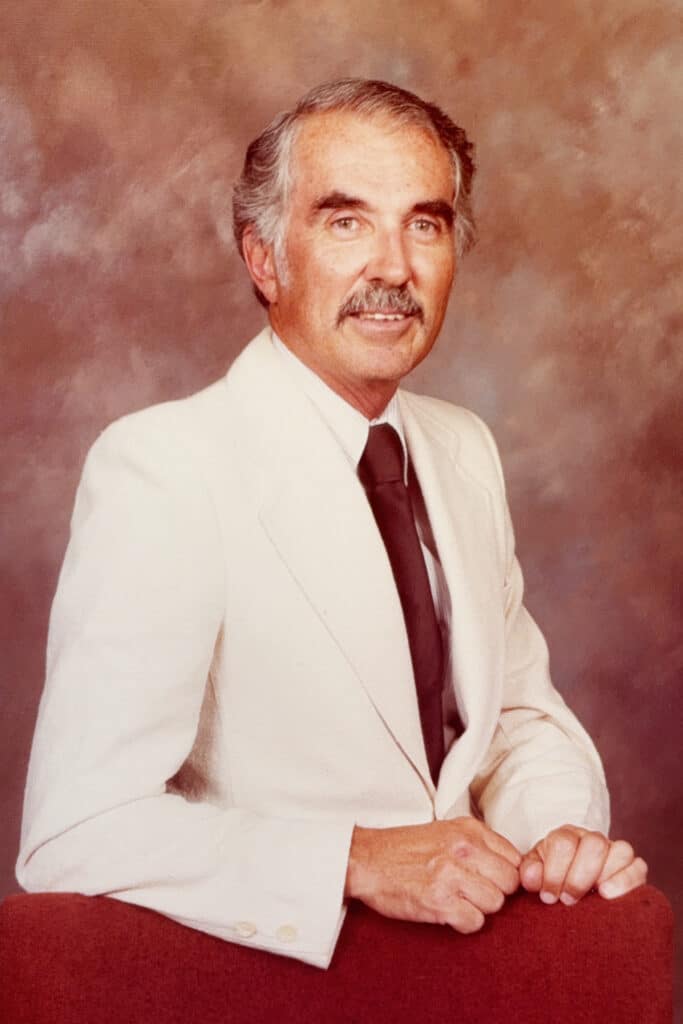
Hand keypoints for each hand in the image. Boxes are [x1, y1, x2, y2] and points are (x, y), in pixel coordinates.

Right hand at [345, 817, 519, 932]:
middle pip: (509, 883)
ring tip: (456, 900)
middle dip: (494, 891)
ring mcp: (452, 875)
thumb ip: (478, 844)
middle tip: (471, 892)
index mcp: (468, 829)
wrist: (366, 860)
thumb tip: (512, 866)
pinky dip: (463, 923)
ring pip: (495, 904)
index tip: (490, 880)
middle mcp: (464, 848)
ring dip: (478, 908)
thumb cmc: (404, 848)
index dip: (504, 874)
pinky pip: (475, 922)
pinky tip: (447, 912)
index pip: (514, 858)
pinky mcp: (439, 902)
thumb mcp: (445, 831)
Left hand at [519, 825, 646, 905]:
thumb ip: (529, 873)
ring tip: (592, 897)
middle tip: (567, 900)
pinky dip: (626, 880)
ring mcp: (614, 851)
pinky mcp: (634, 868)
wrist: (570, 888)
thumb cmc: (550, 880)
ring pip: (620, 851)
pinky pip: (638, 867)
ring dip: (604, 876)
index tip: (548, 896)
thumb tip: (532, 877)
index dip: (555, 872)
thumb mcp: (535, 874)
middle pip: (593, 845)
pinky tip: (609, 895)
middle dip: (578, 877)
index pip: (563, 843)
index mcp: (565, 836)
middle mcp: (591, 839)